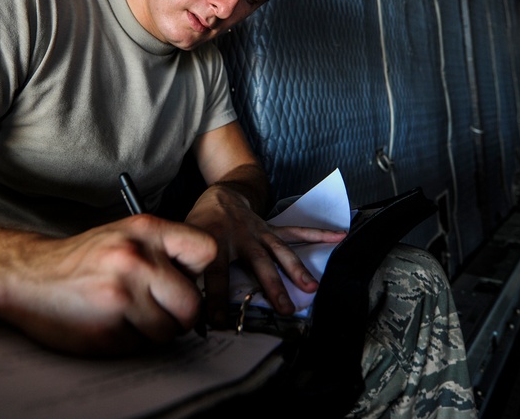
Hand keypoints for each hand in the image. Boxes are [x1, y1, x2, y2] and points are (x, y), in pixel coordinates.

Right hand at [0, 215, 215, 355]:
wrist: (26, 276)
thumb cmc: (81, 259)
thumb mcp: (123, 235)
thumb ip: (162, 250)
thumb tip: (200, 281)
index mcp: (145, 231)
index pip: (206, 251)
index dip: (198, 272)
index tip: (184, 280)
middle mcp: (136, 260)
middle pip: (192, 304)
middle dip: (180, 315)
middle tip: (159, 311)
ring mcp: (122, 296)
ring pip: (167, 331)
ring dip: (152, 331)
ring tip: (126, 314)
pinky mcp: (107, 330)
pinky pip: (140, 347)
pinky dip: (128, 341)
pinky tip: (108, 323)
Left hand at [184, 185, 346, 326]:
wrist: (220, 196)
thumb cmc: (200, 225)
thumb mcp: (185, 244)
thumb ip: (187, 269)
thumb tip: (180, 299)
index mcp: (215, 243)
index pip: (215, 276)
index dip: (215, 300)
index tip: (217, 323)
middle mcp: (240, 237)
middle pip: (258, 264)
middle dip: (271, 287)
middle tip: (283, 309)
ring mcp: (259, 232)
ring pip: (280, 252)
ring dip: (297, 270)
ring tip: (312, 288)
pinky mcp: (272, 229)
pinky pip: (296, 232)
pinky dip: (318, 235)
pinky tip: (339, 235)